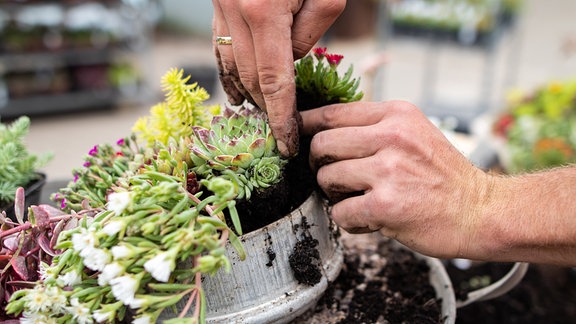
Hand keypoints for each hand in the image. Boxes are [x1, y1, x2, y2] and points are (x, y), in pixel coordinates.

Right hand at [212, 0, 345, 155]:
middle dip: (266, 108)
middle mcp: (235, 10)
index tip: (286, 145)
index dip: (280, 117)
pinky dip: (228, 72)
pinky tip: (235, 92)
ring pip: (231, 64)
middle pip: (250, 77)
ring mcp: (221, 5)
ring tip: (261, 116)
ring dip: (246, 93)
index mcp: (264, 10)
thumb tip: (289, 63)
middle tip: (281, 131)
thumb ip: (309, 34)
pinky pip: (219, 45)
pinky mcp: (218, 1)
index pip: (273, 81)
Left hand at [301, 101, 491, 258]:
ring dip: (333, 194)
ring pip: (326, 178)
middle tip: (331, 177)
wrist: (481, 212)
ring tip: (356, 199)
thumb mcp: (415, 133)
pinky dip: (349, 220)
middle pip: (321, 143)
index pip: (332, 112)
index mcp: (397, 114)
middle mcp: (392, 136)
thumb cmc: (442, 176)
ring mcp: (389, 170)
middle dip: (318, 164)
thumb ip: (375, 128)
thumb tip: (323, 129)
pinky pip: (340, 212)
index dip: (306, 125)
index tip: (295, 136)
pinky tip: (369, 220)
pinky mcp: (386, 205)